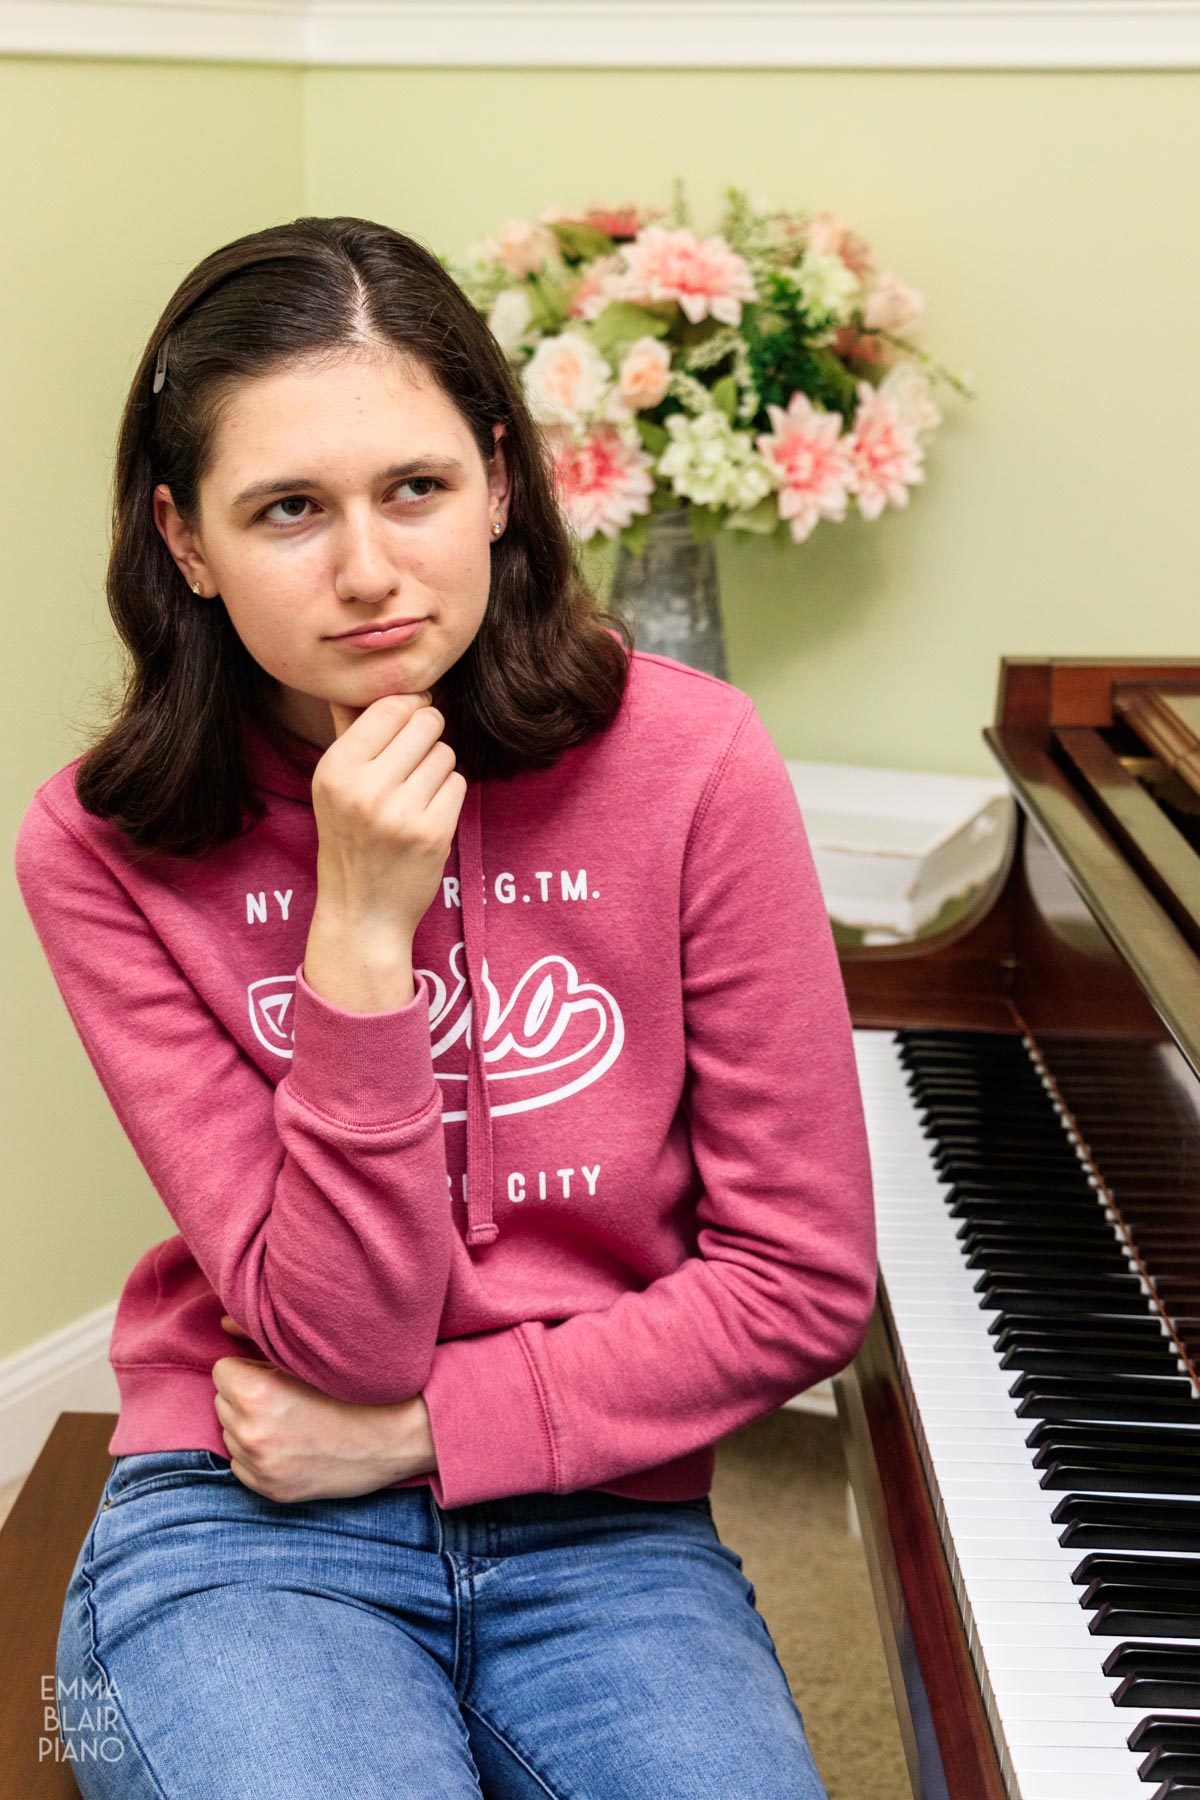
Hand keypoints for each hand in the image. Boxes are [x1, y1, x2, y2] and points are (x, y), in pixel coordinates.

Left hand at [211, 1315, 436, 1503]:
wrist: (398, 1436)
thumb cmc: (356, 1389)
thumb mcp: (309, 1357)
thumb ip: (259, 1338)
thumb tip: (222, 1325)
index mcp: (256, 1395)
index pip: (222, 1371)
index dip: (247, 1367)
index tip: (273, 1371)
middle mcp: (251, 1434)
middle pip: (223, 1402)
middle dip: (245, 1395)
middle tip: (284, 1393)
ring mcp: (261, 1467)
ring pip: (230, 1433)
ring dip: (249, 1425)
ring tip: (290, 1418)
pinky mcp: (271, 1491)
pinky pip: (242, 1465)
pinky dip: (258, 1454)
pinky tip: (290, 1443)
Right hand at [313, 688, 466, 947]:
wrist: (361, 911)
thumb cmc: (349, 839)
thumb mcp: (334, 786)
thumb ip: (349, 731)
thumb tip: (362, 681)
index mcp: (335, 769)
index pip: (390, 706)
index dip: (409, 708)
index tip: (409, 723)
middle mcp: (364, 788)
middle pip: (426, 723)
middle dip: (426, 738)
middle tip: (412, 766)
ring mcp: (400, 812)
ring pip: (445, 754)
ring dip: (438, 770)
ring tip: (413, 797)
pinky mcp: (432, 833)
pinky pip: (458, 784)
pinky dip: (448, 796)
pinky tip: (427, 816)